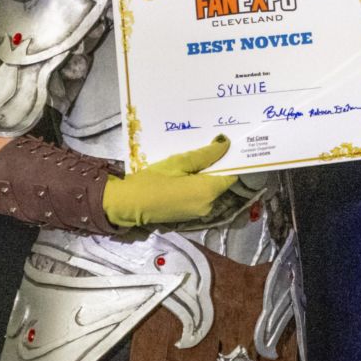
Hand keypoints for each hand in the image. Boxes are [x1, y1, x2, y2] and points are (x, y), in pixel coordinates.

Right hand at [101, 135, 236, 227]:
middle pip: (221, 183)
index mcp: (208, 191)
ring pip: (210, 190)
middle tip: (205, 150)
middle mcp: (209, 205)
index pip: (232, 175)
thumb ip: (205, 155)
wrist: (129, 204)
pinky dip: (197, 187)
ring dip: (205, 177)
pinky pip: (200, 198)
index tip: (224, 149)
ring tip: (192, 162)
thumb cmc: (152, 180)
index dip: (230, 162)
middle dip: (215, 168)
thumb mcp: (178, 162)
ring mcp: (200, 214)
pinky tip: (185, 176)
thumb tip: (225, 144)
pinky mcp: (190, 217)